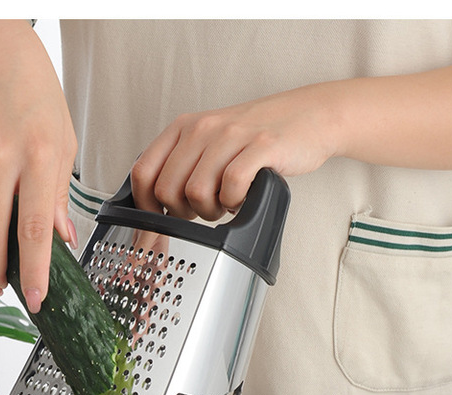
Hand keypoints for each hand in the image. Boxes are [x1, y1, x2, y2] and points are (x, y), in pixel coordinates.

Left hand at [130, 82, 339, 219]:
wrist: (308, 116)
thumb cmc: (254, 137)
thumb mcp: (207, 144)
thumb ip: (179, 169)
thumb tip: (153, 211)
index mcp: (183, 128)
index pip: (143, 173)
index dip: (145, 206)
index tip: (158, 221)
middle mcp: (202, 128)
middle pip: (167, 191)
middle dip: (183, 213)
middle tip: (203, 209)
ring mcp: (231, 136)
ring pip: (197, 193)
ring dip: (211, 210)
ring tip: (226, 201)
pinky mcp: (260, 147)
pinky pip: (232, 187)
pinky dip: (235, 202)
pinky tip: (243, 197)